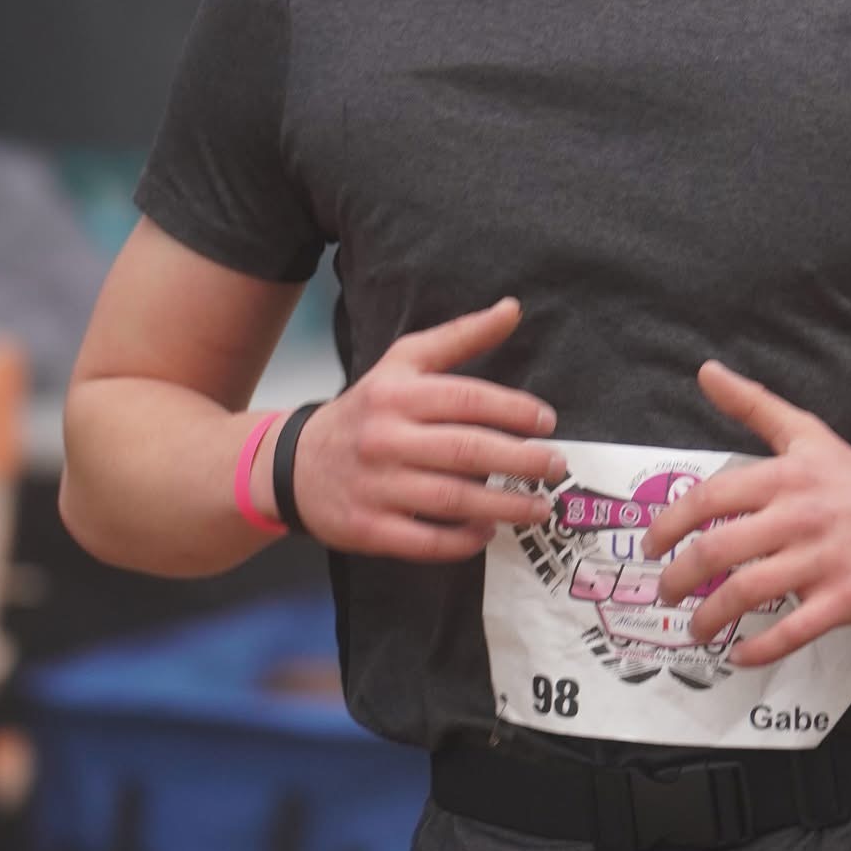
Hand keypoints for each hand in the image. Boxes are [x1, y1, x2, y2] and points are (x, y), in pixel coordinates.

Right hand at [289, 298, 565, 559]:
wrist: (294, 464)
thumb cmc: (366, 411)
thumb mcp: (403, 364)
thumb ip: (459, 338)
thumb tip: (513, 309)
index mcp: (397, 394)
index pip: (468, 399)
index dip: (515, 411)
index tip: (547, 421)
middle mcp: (385, 438)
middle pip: (468, 451)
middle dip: (522, 461)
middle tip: (556, 467)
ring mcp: (376, 486)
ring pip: (453, 499)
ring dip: (505, 506)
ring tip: (538, 507)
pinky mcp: (368, 528)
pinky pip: (426, 541)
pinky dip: (463, 541)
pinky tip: (487, 532)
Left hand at [639, 361, 850, 665]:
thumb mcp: (806, 433)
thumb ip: (753, 405)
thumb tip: (706, 371)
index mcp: (783, 478)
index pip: (708, 500)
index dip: (669, 525)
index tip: (651, 546)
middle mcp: (797, 517)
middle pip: (718, 552)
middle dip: (680, 579)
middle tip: (667, 592)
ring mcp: (821, 560)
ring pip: (748, 593)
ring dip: (710, 617)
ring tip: (696, 629)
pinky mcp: (845, 599)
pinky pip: (793, 630)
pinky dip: (760, 649)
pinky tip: (739, 655)